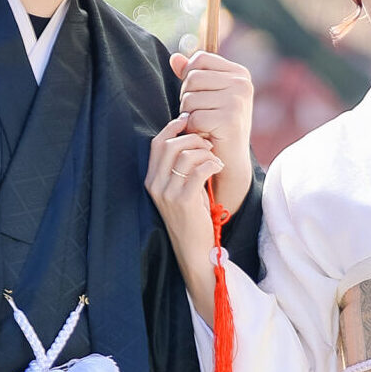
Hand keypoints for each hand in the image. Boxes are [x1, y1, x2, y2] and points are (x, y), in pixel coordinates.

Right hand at [146, 115, 221, 323]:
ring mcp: (167, 194)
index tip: (187, 120)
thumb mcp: (182, 190)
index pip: (156, 144)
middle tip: (208, 144)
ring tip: (215, 159)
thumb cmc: (193, 217)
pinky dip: (211, 163)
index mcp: (152, 181)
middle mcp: (155, 186)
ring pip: (184, 155)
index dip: (171, 128)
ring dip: (204, 152)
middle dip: (192, 138)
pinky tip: (218, 167)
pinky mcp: (183, 201)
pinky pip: (198, 170)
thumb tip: (194, 139)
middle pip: (169, 145)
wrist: (194, 250)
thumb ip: (182, 167)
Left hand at [170, 50, 253, 214]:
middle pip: (192, 78)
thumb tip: (175, 57)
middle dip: (187, 99)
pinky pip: (194, 117)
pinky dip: (193, 129)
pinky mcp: (230, 119)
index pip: (200, 59)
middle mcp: (242, 83)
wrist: (231, 160)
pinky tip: (205, 135)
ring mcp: (238, 100)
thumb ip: (191, 75)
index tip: (199, 97)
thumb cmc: (217, 127)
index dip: (189, 78)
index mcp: (240, 73)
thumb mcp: (206, 96)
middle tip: (200, 115)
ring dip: (189, 115)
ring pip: (189, 98)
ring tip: (204, 125)